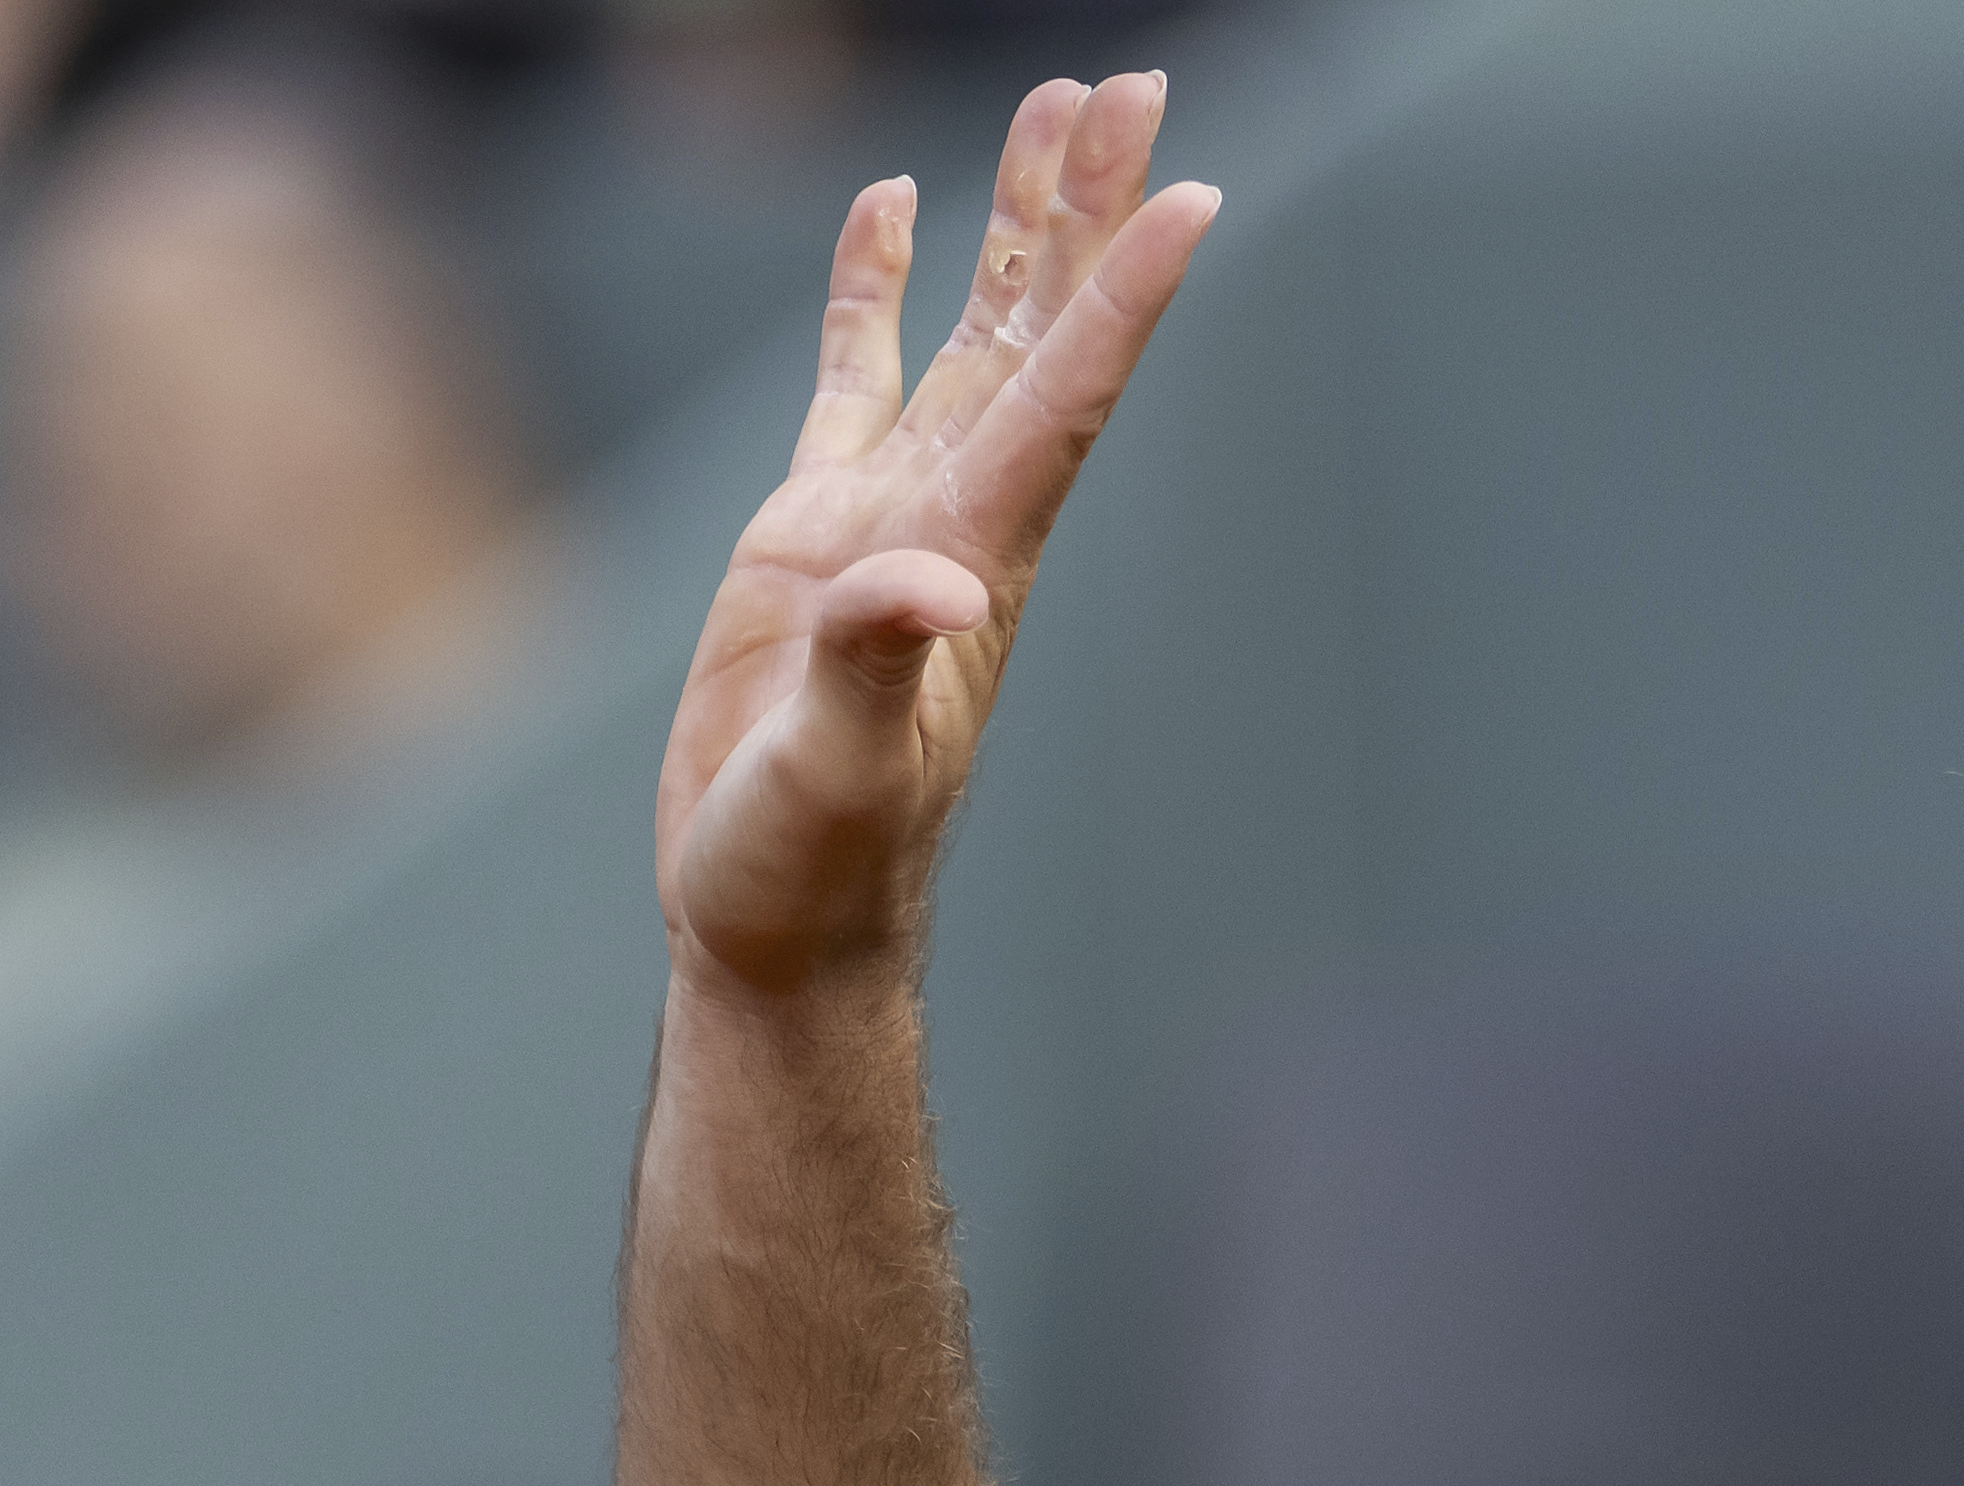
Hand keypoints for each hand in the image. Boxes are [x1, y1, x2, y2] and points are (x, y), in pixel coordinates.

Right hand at [651, 73, 1220, 1000]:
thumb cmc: (810, 873)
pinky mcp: (812, 534)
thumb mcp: (837, 776)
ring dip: (1016, 221)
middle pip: (1040, 330)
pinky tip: (893, 202)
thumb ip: (873, 671)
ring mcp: (889, 514)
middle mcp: (951, 518)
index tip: (1190, 192)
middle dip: (1085, 205)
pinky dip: (873, 287)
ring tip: (1054, 100)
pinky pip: (857, 375)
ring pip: (972, 330)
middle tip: (1130, 82)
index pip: (1065, 403)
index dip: (1128, 299)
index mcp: (970, 562)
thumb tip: (930, 585)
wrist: (772, 924)